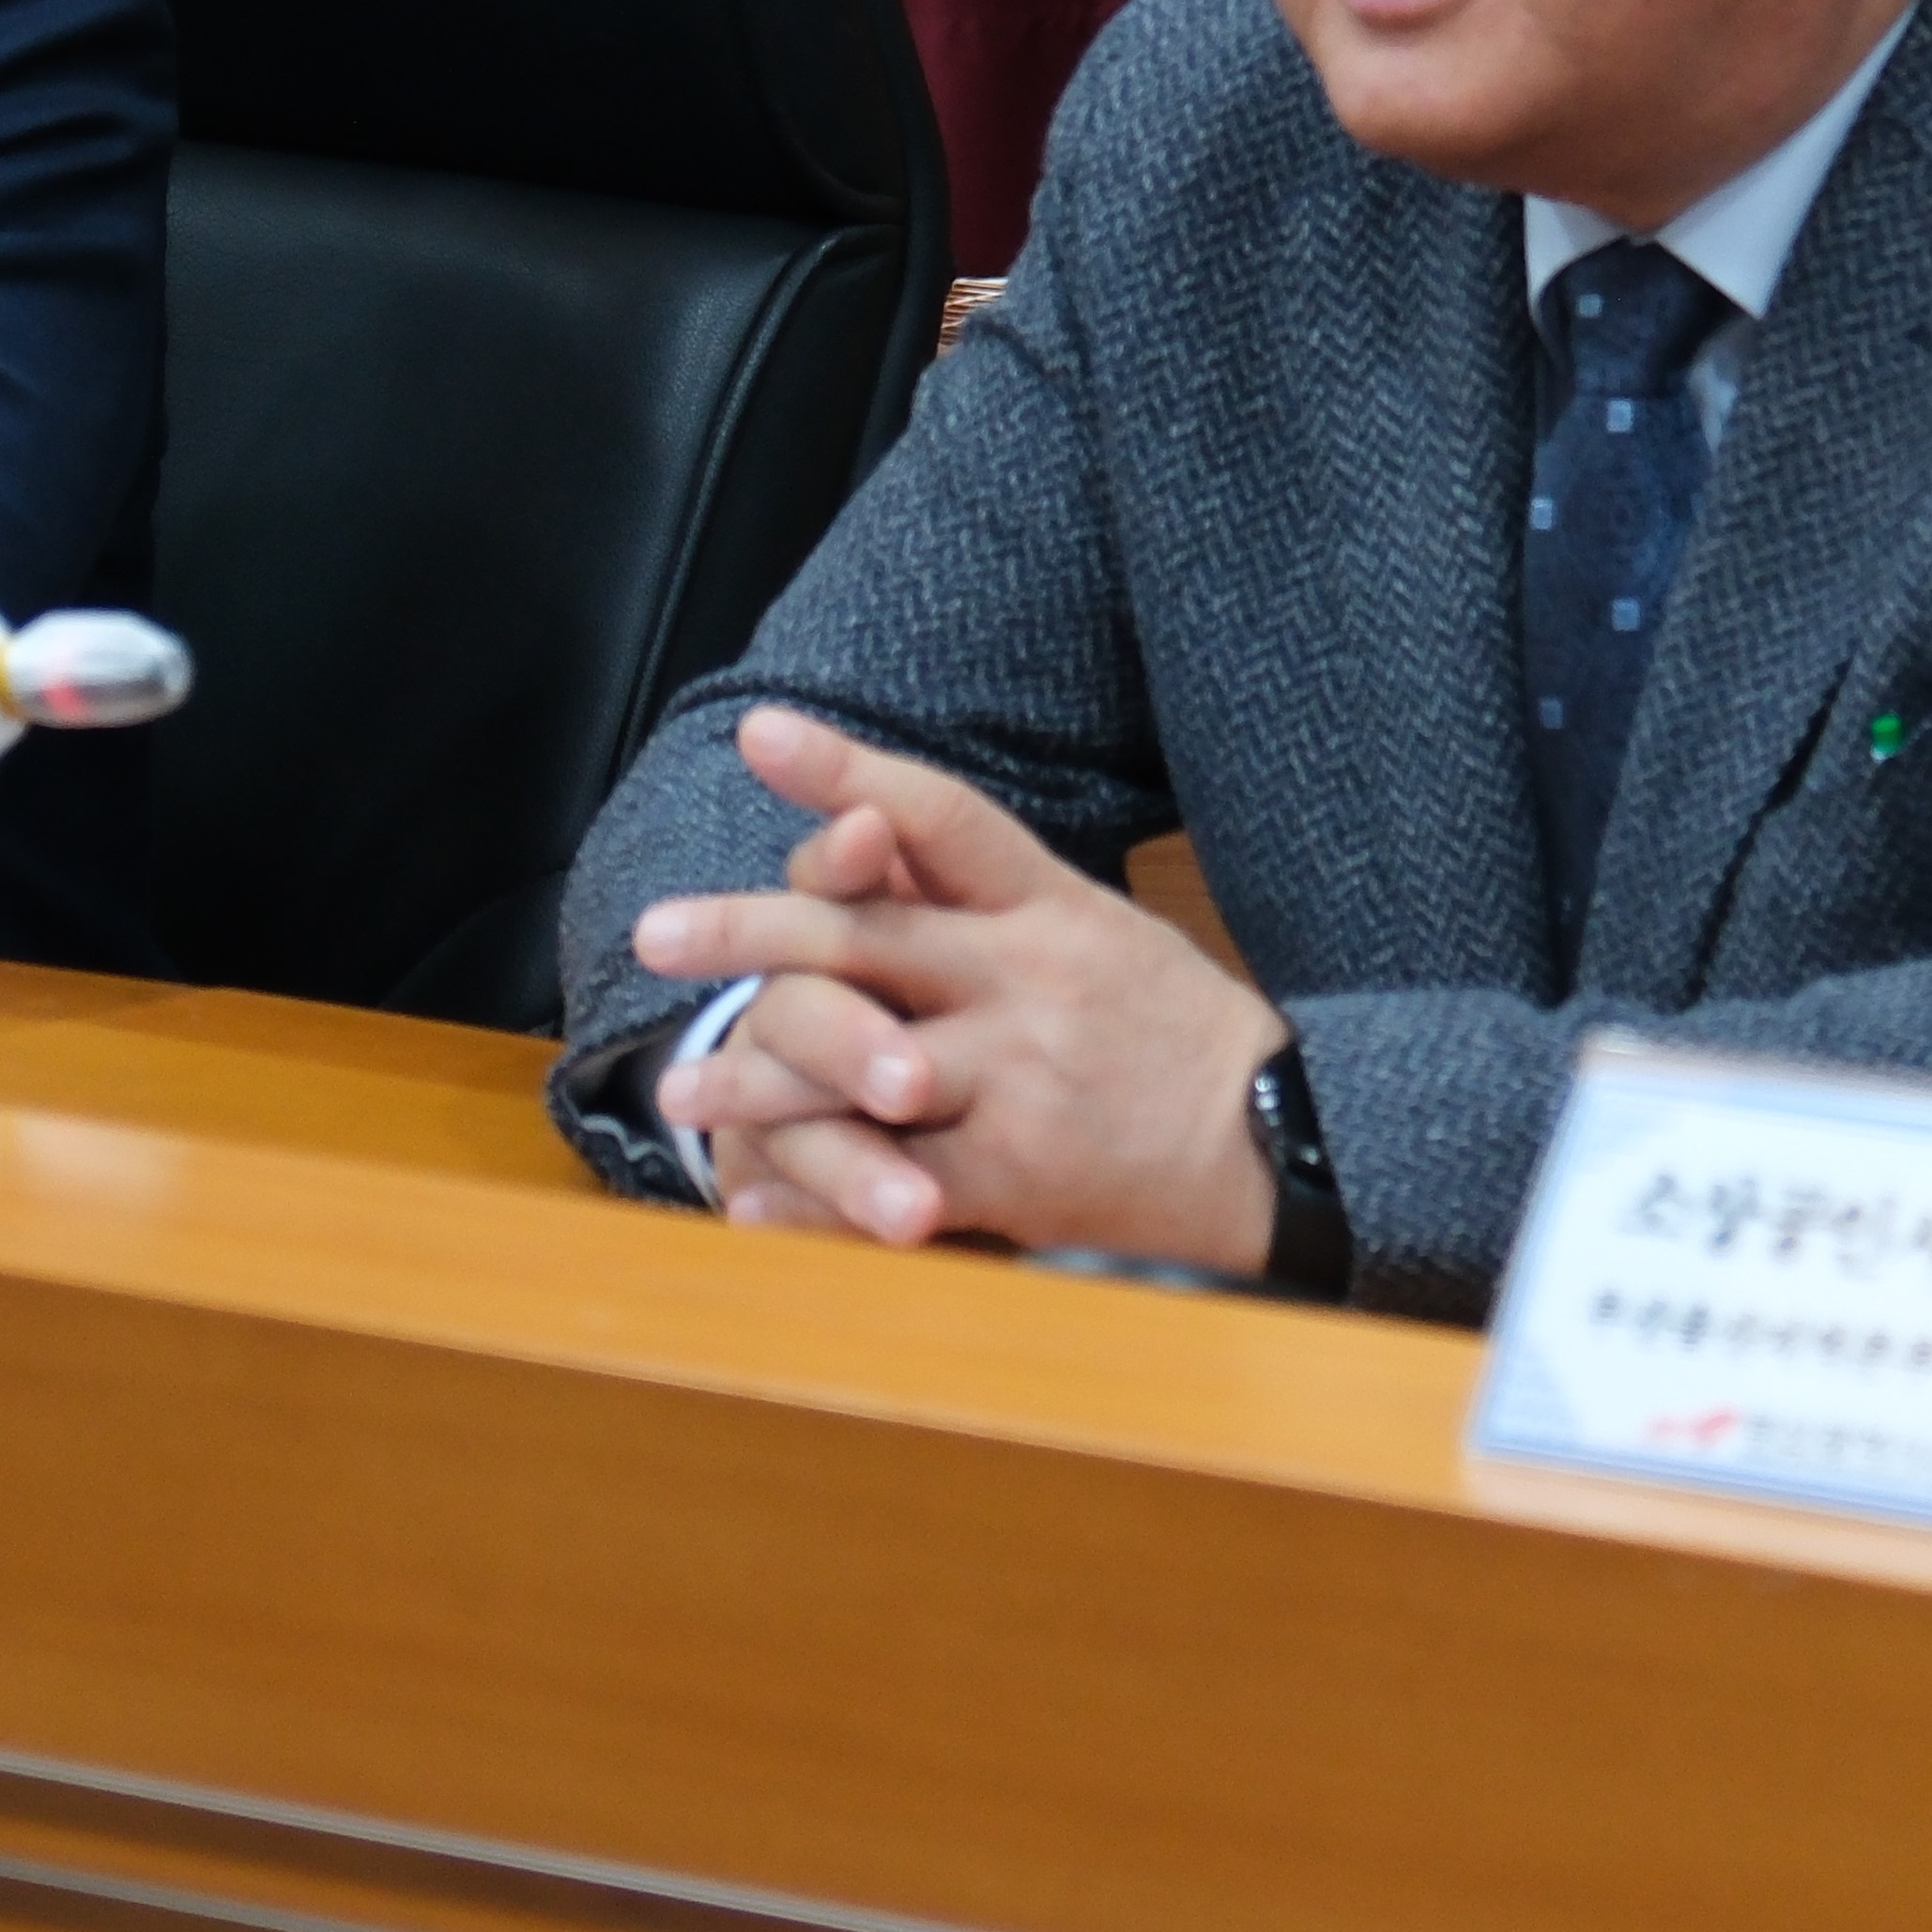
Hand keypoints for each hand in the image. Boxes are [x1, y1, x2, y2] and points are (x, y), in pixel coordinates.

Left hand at [633, 709, 1286, 1273]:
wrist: (1278, 1145)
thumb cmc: (1173, 1030)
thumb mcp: (1098, 928)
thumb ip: (988, 891)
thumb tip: (871, 821)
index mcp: (1048, 906)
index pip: (940, 814)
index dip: (845, 768)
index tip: (758, 730)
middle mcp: (1025, 979)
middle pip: (866, 937)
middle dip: (747, 931)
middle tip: (654, 929)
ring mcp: (1017, 1077)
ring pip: (857, 1066)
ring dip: (755, 1080)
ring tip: (679, 1093)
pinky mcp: (1015, 1174)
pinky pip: (888, 1185)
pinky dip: (813, 1199)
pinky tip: (751, 1202)